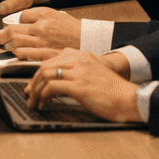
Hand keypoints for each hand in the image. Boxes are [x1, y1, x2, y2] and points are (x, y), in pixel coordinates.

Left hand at [0, 7, 83, 54]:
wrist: (86, 40)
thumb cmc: (70, 28)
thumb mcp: (54, 14)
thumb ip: (38, 16)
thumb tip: (21, 20)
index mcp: (44, 14)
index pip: (20, 16)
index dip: (17, 21)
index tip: (16, 25)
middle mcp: (41, 27)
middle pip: (12, 30)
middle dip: (2, 34)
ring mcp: (42, 42)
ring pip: (15, 43)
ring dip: (9, 44)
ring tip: (8, 45)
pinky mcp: (45, 55)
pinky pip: (24, 54)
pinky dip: (18, 53)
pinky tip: (19, 52)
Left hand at [24, 48, 141, 124]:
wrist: (129, 99)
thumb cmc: (113, 90)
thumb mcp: (94, 72)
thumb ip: (78, 70)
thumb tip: (59, 81)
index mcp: (81, 54)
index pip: (52, 59)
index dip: (39, 72)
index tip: (34, 84)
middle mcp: (78, 59)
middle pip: (45, 66)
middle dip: (33, 81)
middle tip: (29, 94)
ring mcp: (79, 72)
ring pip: (45, 75)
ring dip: (35, 90)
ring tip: (33, 102)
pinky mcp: (79, 86)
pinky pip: (52, 87)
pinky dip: (43, 96)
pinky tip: (42, 104)